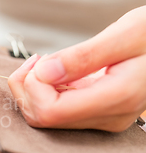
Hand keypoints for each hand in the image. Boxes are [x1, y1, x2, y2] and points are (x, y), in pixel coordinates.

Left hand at [8, 6, 145, 131]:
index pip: (50, 112)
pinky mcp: (98, 114)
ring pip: (45, 118)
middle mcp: (108, 117)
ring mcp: (103, 119)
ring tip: (44, 62)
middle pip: (42, 118)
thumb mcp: (127, 33)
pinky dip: (44, 91)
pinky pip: (57, 111)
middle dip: (27, 88)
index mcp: (117, 98)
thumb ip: (83, 56)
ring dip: (33, 90)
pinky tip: (54, 71)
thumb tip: (44, 72)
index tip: (41, 59)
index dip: (33, 86)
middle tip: (36, 59)